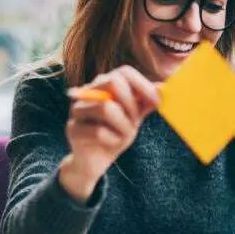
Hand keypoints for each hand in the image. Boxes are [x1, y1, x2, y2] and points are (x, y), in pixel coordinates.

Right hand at [58, 66, 159, 202]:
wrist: (94, 161)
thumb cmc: (114, 135)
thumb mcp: (134, 118)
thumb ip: (145, 103)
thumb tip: (162, 88)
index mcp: (104, 85)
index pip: (124, 71)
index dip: (143, 85)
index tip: (157, 102)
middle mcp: (88, 92)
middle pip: (112, 82)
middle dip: (131, 103)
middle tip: (135, 120)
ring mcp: (77, 110)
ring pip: (106, 108)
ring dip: (123, 125)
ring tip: (124, 135)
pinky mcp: (73, 129)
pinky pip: (99, 131)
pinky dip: (112, 140)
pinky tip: (111, 144)